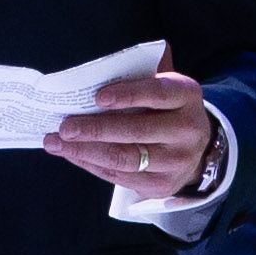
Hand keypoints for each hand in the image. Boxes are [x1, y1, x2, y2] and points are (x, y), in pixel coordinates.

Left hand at [47, 59, 216, 198]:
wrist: (197, 148)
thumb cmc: (168, 109)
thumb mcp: (164, 86)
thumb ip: (141, 73)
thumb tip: (99, 69)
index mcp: (186, 96)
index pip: (156, 93)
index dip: (127, 95)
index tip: (97, 97)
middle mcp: (187, 129)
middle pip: (136, 131)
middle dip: (95, 129)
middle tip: (65, 127)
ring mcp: (176, 161)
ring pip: (124, 158)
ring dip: (85, 151)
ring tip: (58, 143)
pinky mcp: (161, 184)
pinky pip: (119, 177)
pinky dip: (91, 165)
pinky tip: (73, 155)